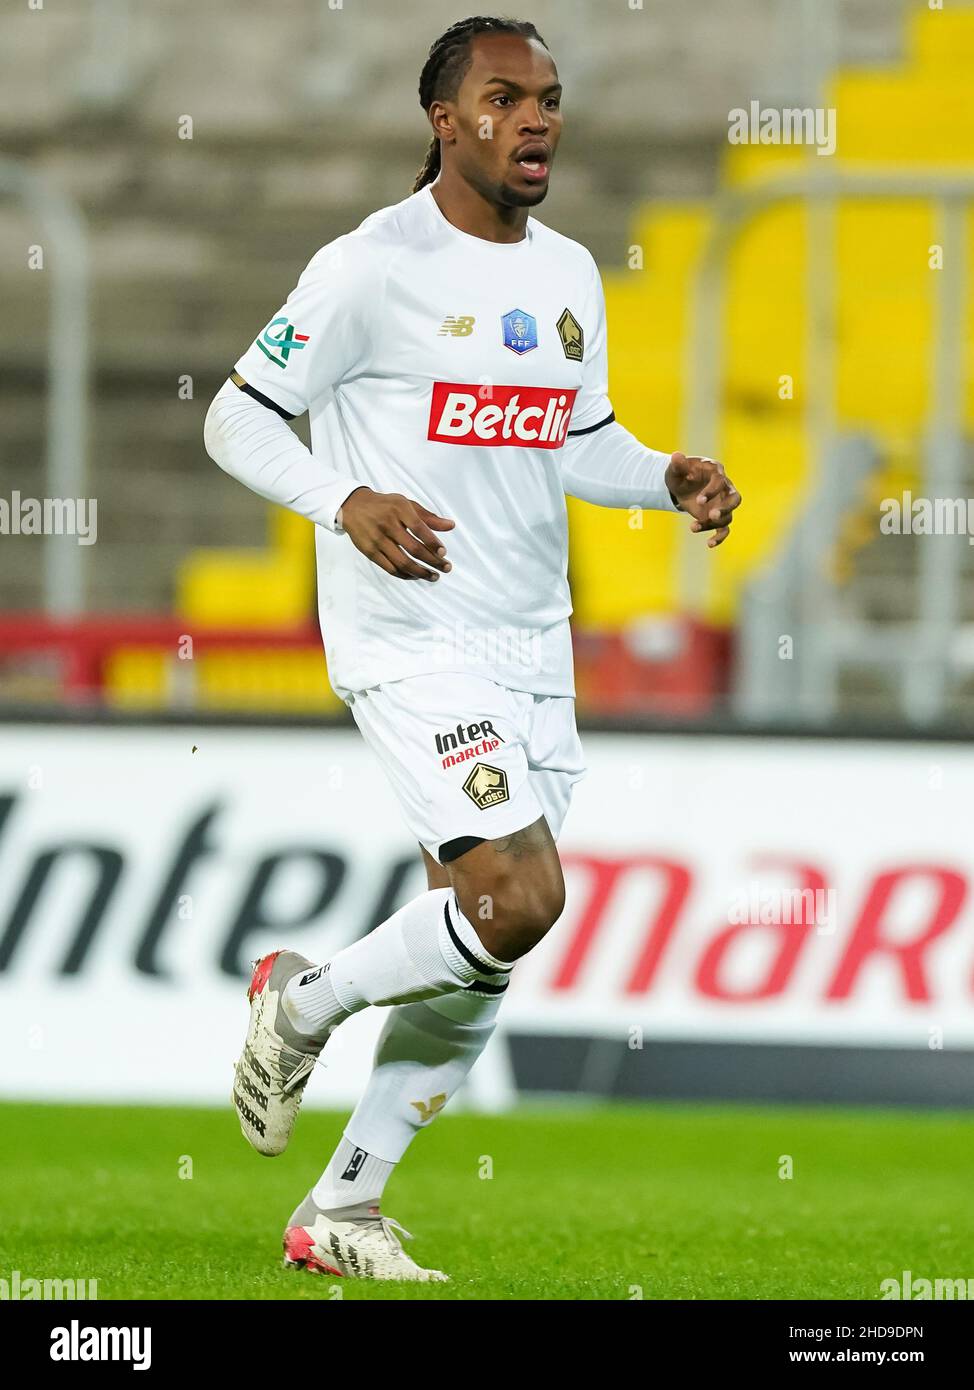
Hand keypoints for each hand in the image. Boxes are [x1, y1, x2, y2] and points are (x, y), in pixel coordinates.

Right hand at [338, 487, 454, 580]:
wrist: (353, 507)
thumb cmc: (385, 506)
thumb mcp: (406, 504)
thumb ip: (428, 517)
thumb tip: (451, 526)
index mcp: (399, 510)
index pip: (419, 529)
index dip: (433, 542)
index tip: (443, 552)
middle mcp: (388, 524)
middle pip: (413, 549)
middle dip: (433, 561)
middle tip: (446, 568)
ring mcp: (377, 540)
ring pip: (402, 562)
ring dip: (420, 572)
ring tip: (433, 576)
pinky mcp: (370, 552)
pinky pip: (390, 568)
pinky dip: (405, 575)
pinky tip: (415, 576)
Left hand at [665, 452, 740, 547]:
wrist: (680, 486)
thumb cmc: (681, 474)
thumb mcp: (676, 469)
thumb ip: (678, 465)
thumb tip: (676, 456)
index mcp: (715, 472)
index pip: (720, 481)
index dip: (711, 491)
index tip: (698, 501)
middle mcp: (724, 487)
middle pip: (735, 499)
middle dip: (725, 508)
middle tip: (711, 515)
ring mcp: (722, 503)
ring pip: (727, 516)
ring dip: (713, 524)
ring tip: (692, 527)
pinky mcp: (717, 517)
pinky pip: (724, 528)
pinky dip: (719, 537)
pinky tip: (709, 544)